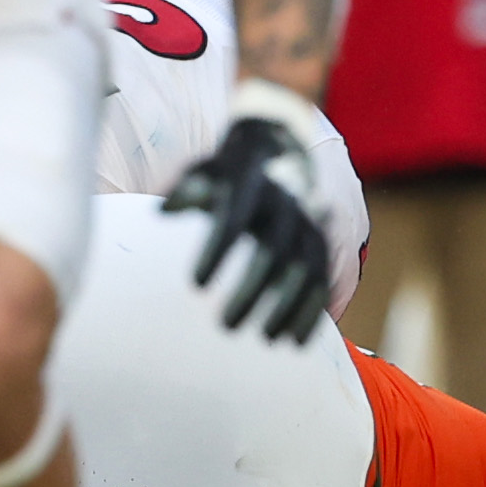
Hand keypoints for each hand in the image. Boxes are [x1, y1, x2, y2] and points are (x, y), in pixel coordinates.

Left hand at [171, 78, 338, 341]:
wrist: (278, 144)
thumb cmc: (230, 167)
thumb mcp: (209, 168)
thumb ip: (188, 187)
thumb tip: (162, 210)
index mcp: (253, 184)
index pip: (234, 220)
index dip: (217, 251)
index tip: (195, 285)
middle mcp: (287, 204)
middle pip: (275, 253)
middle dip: (253, 291)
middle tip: (226, 327)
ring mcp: (310, 224)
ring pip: (306, 270)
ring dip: (287, 307)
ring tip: (265, 340)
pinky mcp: (321, 242)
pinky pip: (323, 279)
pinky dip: (312, 310)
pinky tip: (296, 342)